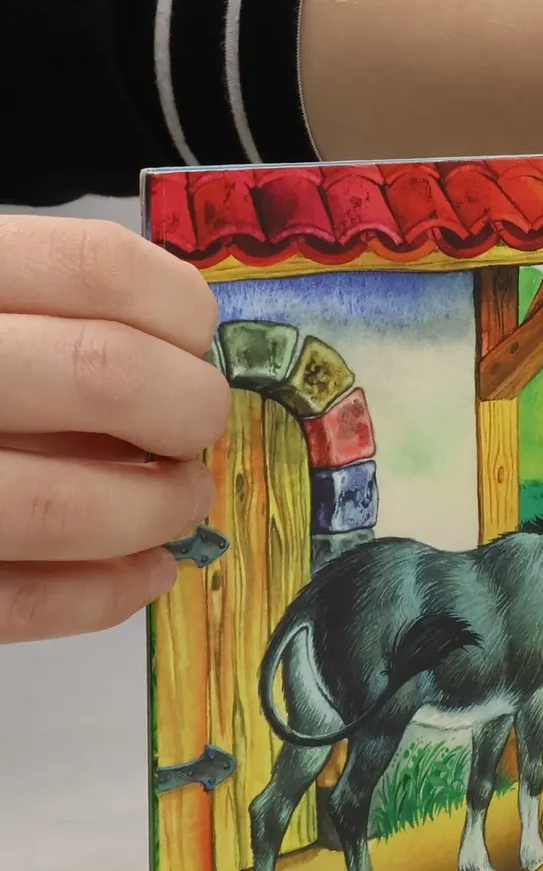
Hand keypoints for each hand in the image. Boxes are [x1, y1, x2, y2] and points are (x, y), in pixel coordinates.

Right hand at [0, 217, 227, 641]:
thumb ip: (40, 309)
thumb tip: (182, 358)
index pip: (95, 268)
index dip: (178, 309)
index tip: (196, 340)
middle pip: (102, 375)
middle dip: (186, 411)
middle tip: (195, 429)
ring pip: (62, 504)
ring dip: (154, 509)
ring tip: (178, 502)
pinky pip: (13, 601)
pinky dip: (99, 593)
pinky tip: (140, 573)